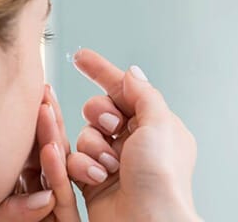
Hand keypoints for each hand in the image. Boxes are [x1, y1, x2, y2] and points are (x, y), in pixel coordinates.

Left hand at [0, 85, 79, 221]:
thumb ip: (10, 212)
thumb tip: (43, 197)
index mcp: (28, 188)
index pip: (35, 151)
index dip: (37, 124)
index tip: (40, 95)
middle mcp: (45, 194)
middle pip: (50, 155)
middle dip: (48, 124)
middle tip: (46, 93)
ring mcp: (57, 209)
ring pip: (60, 173)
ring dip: (53, 142)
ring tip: (47, 112)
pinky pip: (64, 201)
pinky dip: (58, 177)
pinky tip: (51, 151)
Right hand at [67, 49, 200, 221]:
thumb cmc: (162, 176)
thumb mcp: (159, 125)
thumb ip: (143, 94)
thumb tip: (132, 73)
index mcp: (154, 126)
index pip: (125, 90)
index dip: (102, 71)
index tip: (81, 56)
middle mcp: (134, 141)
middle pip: (99, 109)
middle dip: (101, 114)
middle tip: (112, 125)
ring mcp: (113, 161)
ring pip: (85, 135)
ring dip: (94, 146)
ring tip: (110, 164)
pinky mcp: (94, 180)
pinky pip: (75, 160)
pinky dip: (84, 166)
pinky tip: (99, 177)